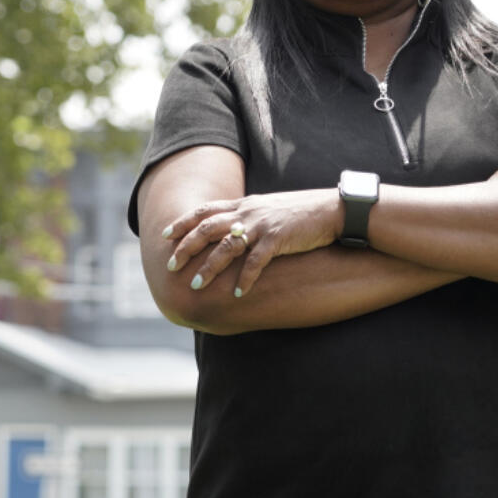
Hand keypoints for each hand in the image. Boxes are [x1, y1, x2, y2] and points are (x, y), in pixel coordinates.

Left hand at [161, 189, 340, 297]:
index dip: (183, 222)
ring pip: (226, 246)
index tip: (165, 235)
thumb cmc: (301, 213)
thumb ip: (248, 217)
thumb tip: (231, 231)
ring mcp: (262, 224)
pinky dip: (245, 278)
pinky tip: (239, 293)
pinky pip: (257, 261)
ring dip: (209, 267)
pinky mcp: (279, 238)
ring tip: (195, 285)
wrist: (332, 209)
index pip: (205, 210)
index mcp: (244, 204)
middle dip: (186, 247)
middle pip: (207, 228)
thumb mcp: (268, 209)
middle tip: (171, 266)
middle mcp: (248, 212)